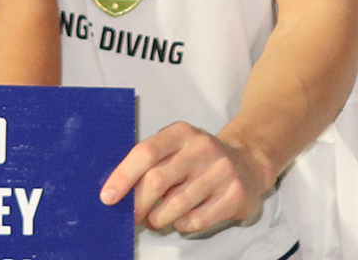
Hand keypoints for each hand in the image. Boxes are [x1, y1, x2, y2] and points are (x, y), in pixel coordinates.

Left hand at [99, 121, 270, 234]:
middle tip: (132, 217)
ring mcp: (220, 170)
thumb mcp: (176, 148)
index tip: (108, 197)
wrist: (250, 163)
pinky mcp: (234, 194)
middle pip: (157, 180)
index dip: (123, 176)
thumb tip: (118, 192)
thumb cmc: (199, 160)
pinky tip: (182, 219)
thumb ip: (150, 163)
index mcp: (181, 132)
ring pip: (175, 205)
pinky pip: (196, 220)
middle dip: (138, 204)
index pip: (145, 152)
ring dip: (159, 218)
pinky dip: (182, 225)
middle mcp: (201, 147)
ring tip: (157, 219)